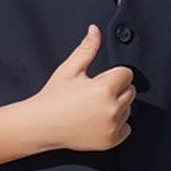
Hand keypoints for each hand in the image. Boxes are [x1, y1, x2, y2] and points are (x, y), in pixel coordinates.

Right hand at [33, 26, 134, 152]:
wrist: (41, 125)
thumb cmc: (53, 96)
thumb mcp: (69, 70)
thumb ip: (87, 48)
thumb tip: (95, 29)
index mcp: (104, 88)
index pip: (126, 74)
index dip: (112, 74)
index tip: (97, 80)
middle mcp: (112, 109)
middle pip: (130, 91)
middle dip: (115, 89)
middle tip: (93, 94)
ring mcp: (113, 127)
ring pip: (128, 109)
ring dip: (116, 106)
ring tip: (92, 107)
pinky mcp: (111, 140)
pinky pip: (126, 127)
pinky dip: (115, 124)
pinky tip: (96, 120)